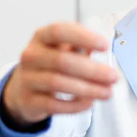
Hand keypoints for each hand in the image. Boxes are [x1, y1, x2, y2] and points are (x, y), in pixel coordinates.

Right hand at [2, 23, 118, 126]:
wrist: (23, 88)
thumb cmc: (51, 64)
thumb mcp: (64, 49)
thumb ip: (82, 48)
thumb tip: (103, 55)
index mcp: (42, 37)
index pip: (59, 31)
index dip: (83, 37)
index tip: (105, 45)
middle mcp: (31, 55)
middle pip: (62, 61)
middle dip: (93, 70)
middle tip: (113, 76)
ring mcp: (27, 78)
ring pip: (58, 83)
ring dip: (88, 89)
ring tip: (107, 92)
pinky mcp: (29, 100)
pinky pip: (53, 104)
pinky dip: (75, 105)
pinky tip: (89, 102)